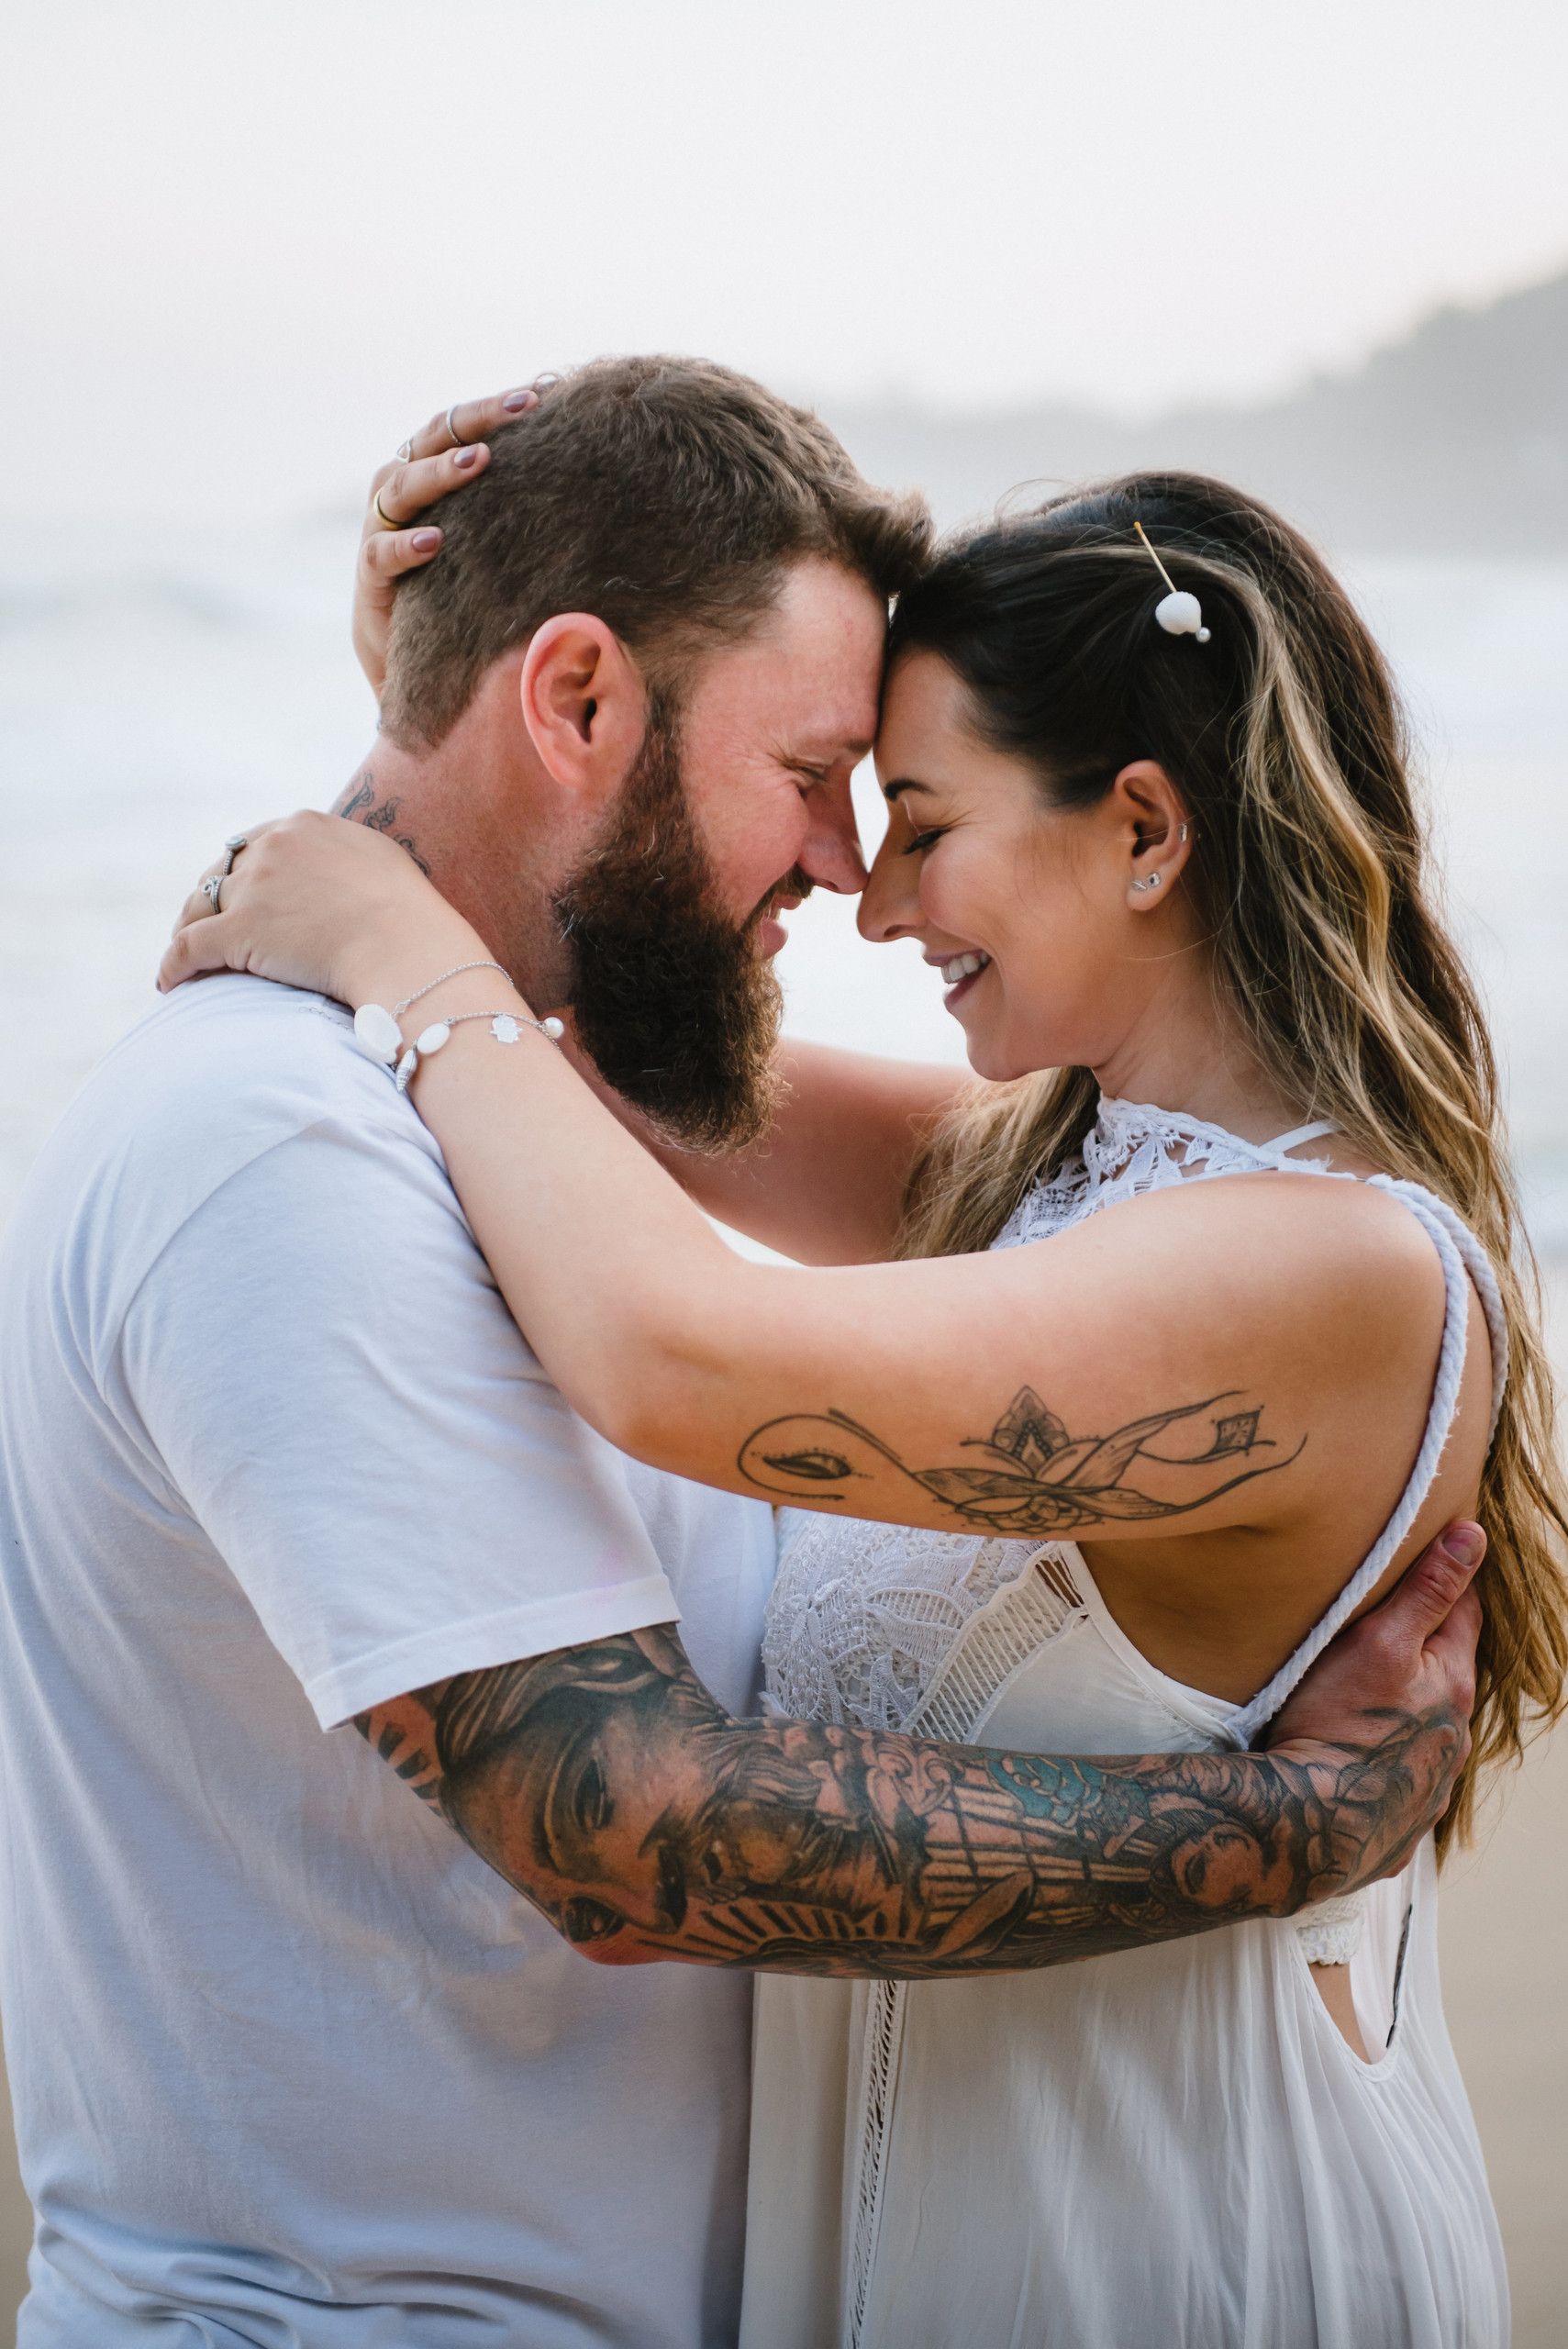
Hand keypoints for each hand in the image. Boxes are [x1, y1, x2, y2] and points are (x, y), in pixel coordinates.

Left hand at [158, 813, 486, 1008]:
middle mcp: (272, 847)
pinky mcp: (238, 931)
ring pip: (198, 908)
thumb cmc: (411, 919)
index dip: (243, 873)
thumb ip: (350, 858)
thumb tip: (346, 872)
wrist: (406, 948)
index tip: (239, 896)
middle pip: (222, 871)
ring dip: (187, 931)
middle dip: (211, 899)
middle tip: (205, 927)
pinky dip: (173, 966)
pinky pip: (188, 947)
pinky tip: (168, 985)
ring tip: (184, 959)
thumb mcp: (382, 864)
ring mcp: (252, 888)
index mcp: (305, 826)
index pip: (257, 844)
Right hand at [354, 386, 540, 696]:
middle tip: (521, 408)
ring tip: (479, 462)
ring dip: (440, 471)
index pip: (458, 424)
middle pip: (431, 438)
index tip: (544, 392)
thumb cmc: (460, 582)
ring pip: (401, 486)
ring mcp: (381, 528)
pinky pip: (382, 554)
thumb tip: (586, 469)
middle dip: (478, 421)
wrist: (407, 648)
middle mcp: (400, 489)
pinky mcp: (371, 576)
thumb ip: (516, 503)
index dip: (496, 406)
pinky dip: (406, 545)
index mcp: (429, 470)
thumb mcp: (490, 540)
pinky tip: (436, 541)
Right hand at [1266, 1520, 1483, 1893]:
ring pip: (1429, 1731)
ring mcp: (1431, 1786)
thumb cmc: (1336, 1726)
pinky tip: (1361, 1763)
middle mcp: (1454, 1738)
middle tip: (1387, 1629)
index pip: (1465, 1615)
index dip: (1447, 1586)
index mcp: (1453, 1686)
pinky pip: (1402, 1783)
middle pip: (1449, 1676)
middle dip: (1427, 1651)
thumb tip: (1475, 1536)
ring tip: (1370, 1698)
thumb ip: (1427, 1590)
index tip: (1425, 1565)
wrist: (1306, 1825)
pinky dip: (1388, 1765)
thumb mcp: (1379, 1641)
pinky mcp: (1401, 1824)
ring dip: (1410, 1711)